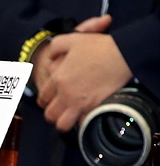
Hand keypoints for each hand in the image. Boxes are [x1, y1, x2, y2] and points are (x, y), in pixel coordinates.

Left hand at [35, 14, 132, 131]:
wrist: (123, 54)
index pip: (42, 98)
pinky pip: (82, 124)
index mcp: (57, 79)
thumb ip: (55, 48)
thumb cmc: (98, 46)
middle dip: (53, 114)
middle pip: (50, 115)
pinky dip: (83, 122)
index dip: (46, 101)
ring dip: (64, 122)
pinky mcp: (94, 108)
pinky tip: (86, 116)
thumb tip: (50, 58)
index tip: (52, 100)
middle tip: (60, 110)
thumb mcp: (71, 40)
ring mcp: (79, 103)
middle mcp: (65, 94)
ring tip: (70, 116)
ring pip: (62, 124)